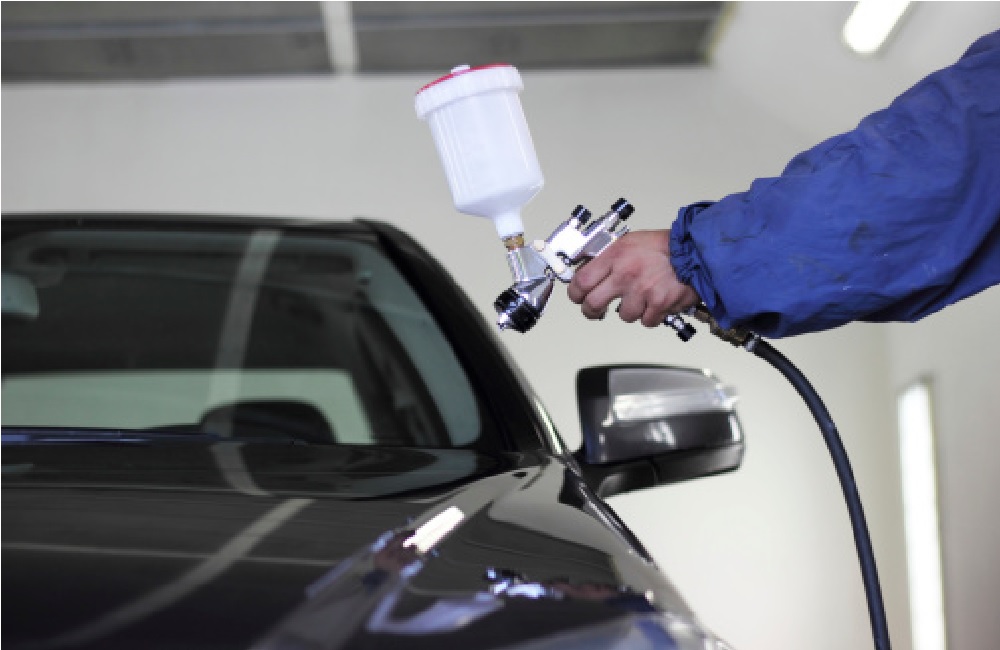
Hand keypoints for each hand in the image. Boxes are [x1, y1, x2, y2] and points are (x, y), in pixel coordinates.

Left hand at [567, 229, 699, 326]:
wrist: (694, 251)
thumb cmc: (664, 246)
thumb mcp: (628, 242)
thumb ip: (608, 257)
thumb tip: (588, 272)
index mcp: (615, 256)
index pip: (581, 281)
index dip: (575, 294)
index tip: (578, 297)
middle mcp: (625, 273)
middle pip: (593, 304)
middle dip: (592, 311)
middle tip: (596, 310)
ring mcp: (642, 291)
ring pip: (623, 315)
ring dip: (631, 310)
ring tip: (642, 297)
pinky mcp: (658, 304)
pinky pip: (646, 321)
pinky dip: (651, 315)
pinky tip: (656, 301)